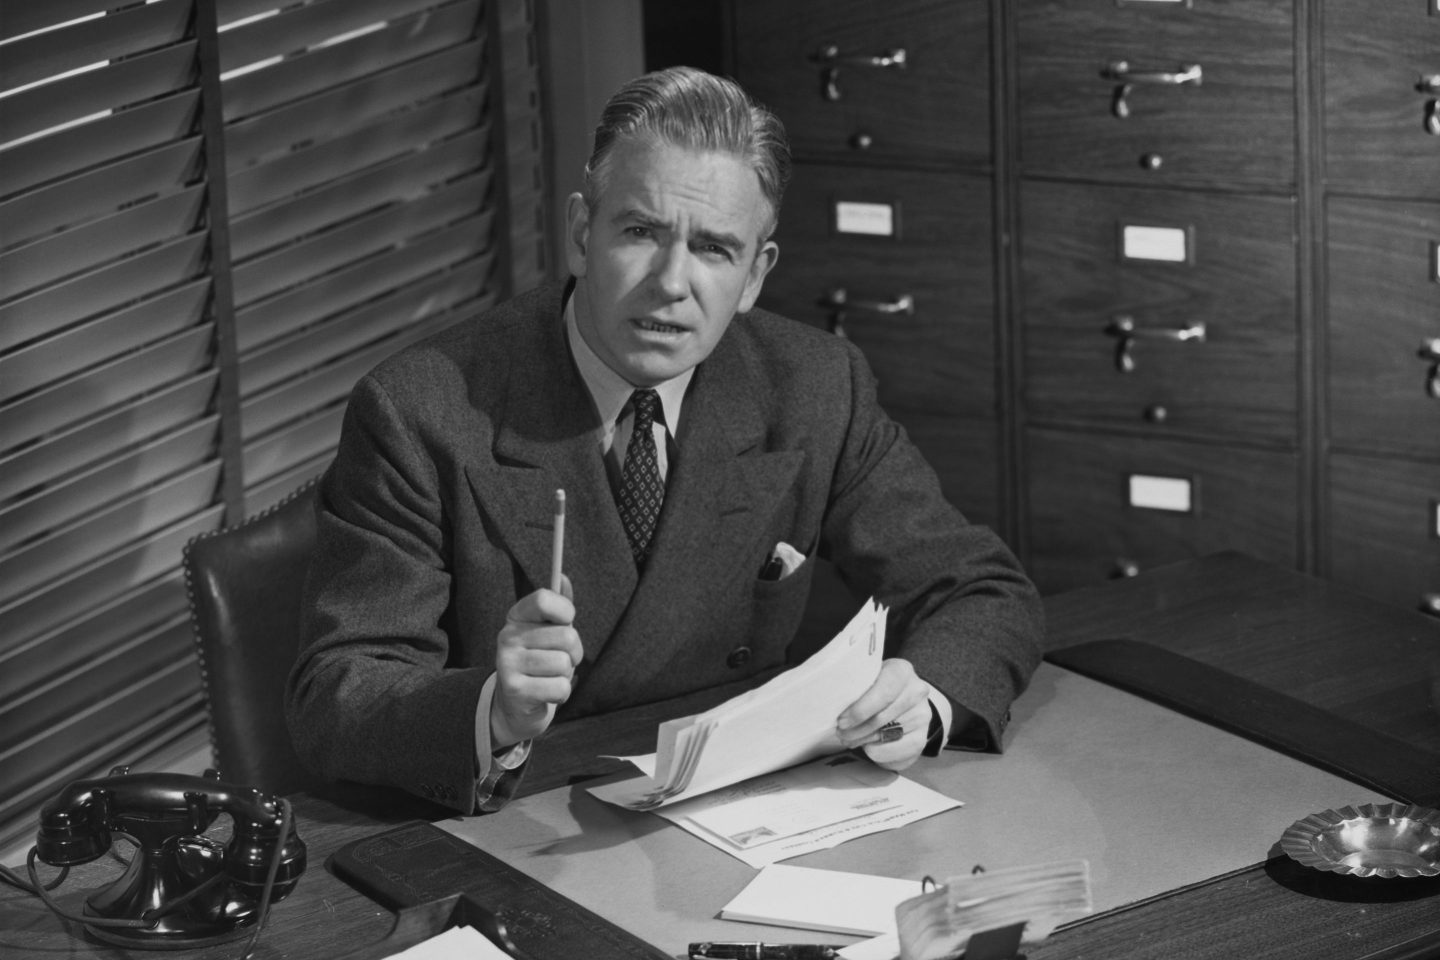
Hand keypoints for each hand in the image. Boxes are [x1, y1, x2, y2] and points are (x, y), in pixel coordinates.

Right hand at [490, 578, 581, 746]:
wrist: (515, 706)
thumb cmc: (539, 662)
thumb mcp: (547, 632)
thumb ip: (558, 606)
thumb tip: (563, 577)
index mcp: (515, 617)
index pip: (544, 598)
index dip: (565, 610)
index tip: (567, 621)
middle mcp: (507, 637)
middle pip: (567, 635)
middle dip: (574, 652)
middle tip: (561, 660)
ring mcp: (508, 663)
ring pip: (564, 663)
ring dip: (566, 674)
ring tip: (549, 677)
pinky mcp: (515, 690)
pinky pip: (560, 687)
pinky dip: (561, 694)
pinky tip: (546, 693)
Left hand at [835, 658, 932, 770]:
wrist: (903, 700)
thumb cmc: (877, 689)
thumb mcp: (868, 679)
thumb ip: (855, 686)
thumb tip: (829, 699)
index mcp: (901, 671)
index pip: (883, 692)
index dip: (860, 709)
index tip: (842, 720)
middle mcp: (917, 691)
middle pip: (882, 717)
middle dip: (857, 729)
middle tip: (840, 733)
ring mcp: (923, 716)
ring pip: (887, 735)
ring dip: (864, 741)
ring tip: (850, 739)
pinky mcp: (922, 738)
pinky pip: (898, 751)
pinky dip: (879, 753)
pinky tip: (868, 748)